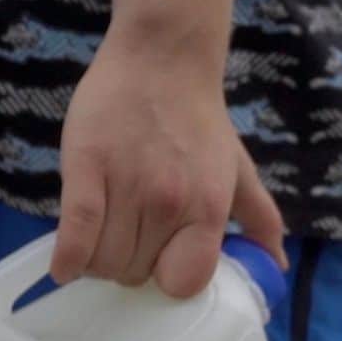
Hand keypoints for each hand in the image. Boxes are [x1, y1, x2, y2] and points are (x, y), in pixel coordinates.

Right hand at [51, 29, 286, 298]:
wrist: (163, 57)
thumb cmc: (200, 119)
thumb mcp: (238, 169)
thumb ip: (259, 218)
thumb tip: (277, 264)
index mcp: (208, 209)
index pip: (183, 283)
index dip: (166, 279)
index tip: (158, 262)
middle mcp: (171, 203)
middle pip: (135, 274)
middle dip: (127, 266)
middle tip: (125, 238)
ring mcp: (128, 186)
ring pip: (103, 261)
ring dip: (96, 260)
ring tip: (99, 237)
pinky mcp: (86, 168)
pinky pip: (75, 235)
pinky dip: (67, 261)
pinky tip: (64, 266)